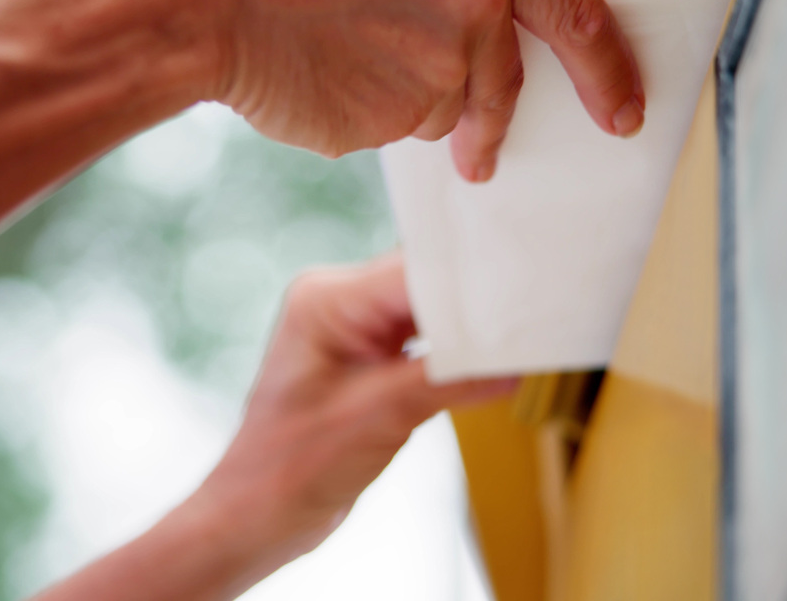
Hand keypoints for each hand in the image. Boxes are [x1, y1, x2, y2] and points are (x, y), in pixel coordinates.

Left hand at [32, 254, 510, 600]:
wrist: (259, 514)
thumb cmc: (286, 469)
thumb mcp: (378, 419)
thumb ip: (448, 382)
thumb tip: (512, 365)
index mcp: (325, 299)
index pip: (413, 271)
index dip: (469, 283)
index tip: (519, 294)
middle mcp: (339, 299)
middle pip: (427, 281)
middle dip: (476, 302)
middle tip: (527, 316)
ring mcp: (356, 324)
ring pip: (433, 306)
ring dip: (469, 326)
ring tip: (514, 339)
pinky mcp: (373, 351)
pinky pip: (429, 333)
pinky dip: (458, 348)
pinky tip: (488, 359)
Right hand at [149, 0, 644, 180]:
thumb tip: (499, 36)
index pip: (580, 15)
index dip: (609, 71)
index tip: (625, 111)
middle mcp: (481, 2)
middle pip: (508, 86)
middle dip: (492, 129)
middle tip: (480, 155)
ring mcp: (444, 63)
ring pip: (450, 113)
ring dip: (413, 109)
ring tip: (349, 63)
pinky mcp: (402, 117)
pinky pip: (404, 132)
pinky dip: (377, 120)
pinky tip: (335, 81)